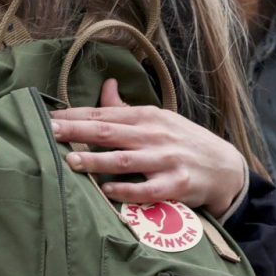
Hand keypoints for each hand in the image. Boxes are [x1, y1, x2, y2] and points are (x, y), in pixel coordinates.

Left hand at [51, 78, 249, 212]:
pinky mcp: (177, 185)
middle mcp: (155, 135)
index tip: (48, 117)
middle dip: (76, 131)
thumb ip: (126, 109)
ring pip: (125, 160)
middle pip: (109, 132)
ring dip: (96, 160)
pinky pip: (148, 189)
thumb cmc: (184, 142)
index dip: (75, 115)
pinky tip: (107, 190)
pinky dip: (127, 190)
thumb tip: (105, 85)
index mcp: (147, 117)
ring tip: (70, 161)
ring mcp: (166, 160)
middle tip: (49, 131)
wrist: (227, 168)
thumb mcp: (158, 120)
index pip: (104, 114)